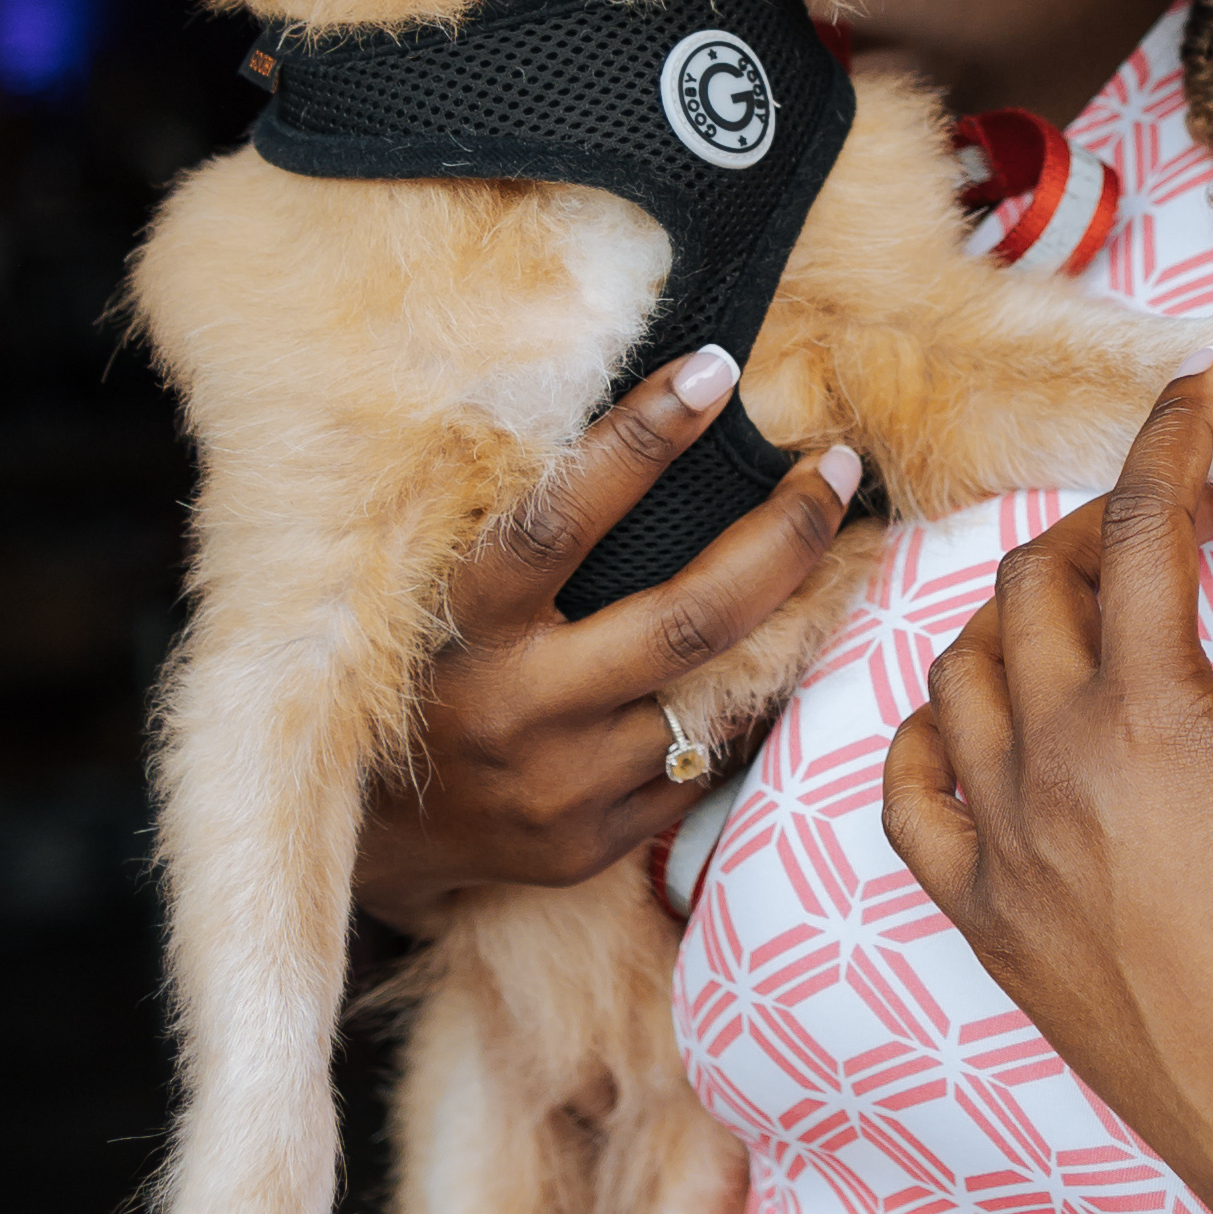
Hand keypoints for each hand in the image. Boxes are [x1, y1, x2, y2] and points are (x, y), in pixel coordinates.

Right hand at [351, 353, 863, 921]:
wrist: (373, 834)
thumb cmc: (424, 669)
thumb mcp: (448, 592)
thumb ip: (529, 530)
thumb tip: (650, 418)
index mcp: (467, 626)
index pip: (558, 520)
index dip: (639, 441)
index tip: (715, 369)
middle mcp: (516, 709)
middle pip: (689, 620)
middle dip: (783, 538)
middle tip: (837, 470)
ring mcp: (560, 786)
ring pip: (716, 698)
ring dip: (791, 625)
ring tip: (839, 560)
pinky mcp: (590, 844)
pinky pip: (703, 764)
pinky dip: (745, 706)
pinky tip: (772, 659)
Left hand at [876, 361, 1212, 1213]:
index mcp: (1155, 721)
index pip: (1147, 532)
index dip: (1170, 438)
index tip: (1194, 387)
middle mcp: (1057, 766)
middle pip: (1034, 588)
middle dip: (1096, 533)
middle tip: (1160, 536)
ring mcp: (1004, 843)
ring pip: (957, 675)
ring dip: (1013, 621)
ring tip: (1081, 622)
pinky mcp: (980, 914)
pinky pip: (909, 797)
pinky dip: (929, 736)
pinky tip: (977, 720)